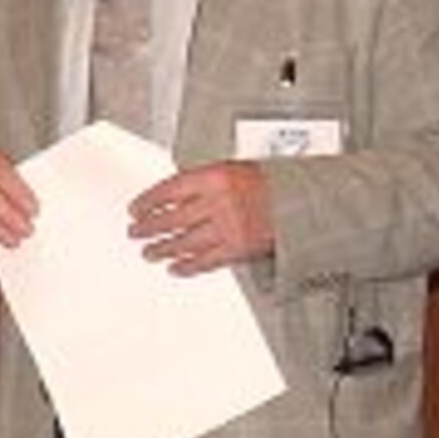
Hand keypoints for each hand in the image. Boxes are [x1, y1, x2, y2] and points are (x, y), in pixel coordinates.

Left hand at [128, 160, 274, 274]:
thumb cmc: (272, 183)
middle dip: (148, 228)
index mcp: (215, 177)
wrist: (303, 200)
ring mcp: (228, 227)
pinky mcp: (238, 249)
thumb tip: (173, 197)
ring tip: (148, 253)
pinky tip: (175, 268)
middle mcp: (218, 202)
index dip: (147, 202)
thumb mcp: (234, 169)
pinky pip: (205, 261)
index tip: (135, 209)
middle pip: (172, 219)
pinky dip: (187, 266)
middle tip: (135, 233)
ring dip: (162, 249)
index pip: (169, 190)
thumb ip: (204, 184)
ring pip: (184, 242)